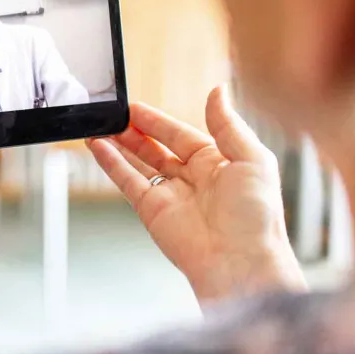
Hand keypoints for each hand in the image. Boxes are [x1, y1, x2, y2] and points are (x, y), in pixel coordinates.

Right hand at [88, 86, 305, 303]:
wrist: (241, 262)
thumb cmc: (256, 216)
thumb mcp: (252, 158)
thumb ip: (227, 124)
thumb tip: (218, 90)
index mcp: (219, 163)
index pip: (181, 135)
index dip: (157, 121)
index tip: (135, 107)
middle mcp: (193, 179)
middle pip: (157, 148)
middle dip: (135, 131)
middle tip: (114, 114)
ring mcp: (171, 195)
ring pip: (139, 163)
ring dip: (119, 145)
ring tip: (100, 127)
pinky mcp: (152, 211)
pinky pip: (127, 182)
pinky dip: (111, 164)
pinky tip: (98, 146)